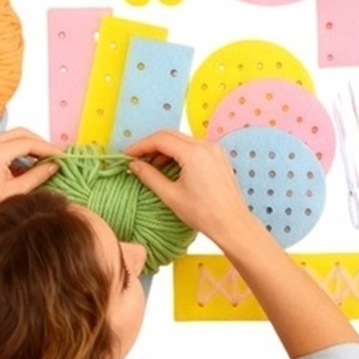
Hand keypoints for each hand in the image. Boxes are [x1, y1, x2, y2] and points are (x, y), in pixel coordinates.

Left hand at [0, 127, 62, 221]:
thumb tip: (54, 166)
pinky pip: (3, 145)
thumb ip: (37, 177)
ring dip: (29, 147)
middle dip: (40, 143)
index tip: (63, 157)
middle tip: (55, 156)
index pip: (29, 142)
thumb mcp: (14, 193)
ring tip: (44, 162)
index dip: (49, 148)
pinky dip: (17, 152)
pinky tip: (26, 167)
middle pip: (21, 134)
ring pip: (12, 138)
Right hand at [125, 130, 253, 244]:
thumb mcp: (171, 196)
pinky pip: (193, 146)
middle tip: (135, 158)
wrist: (232, 223)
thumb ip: (149, 176)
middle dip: (150, 145)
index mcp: (193, 153)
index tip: (126, 154)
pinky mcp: (218, 156)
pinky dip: (178, 152)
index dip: (140, 146)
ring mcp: (214, 149)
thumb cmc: (203, 213)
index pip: (160, 139)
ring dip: (164, 148)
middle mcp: (205, 145)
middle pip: (170, 135)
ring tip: (151, 166)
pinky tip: (170, 167)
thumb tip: (133, 165)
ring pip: (181, 140)